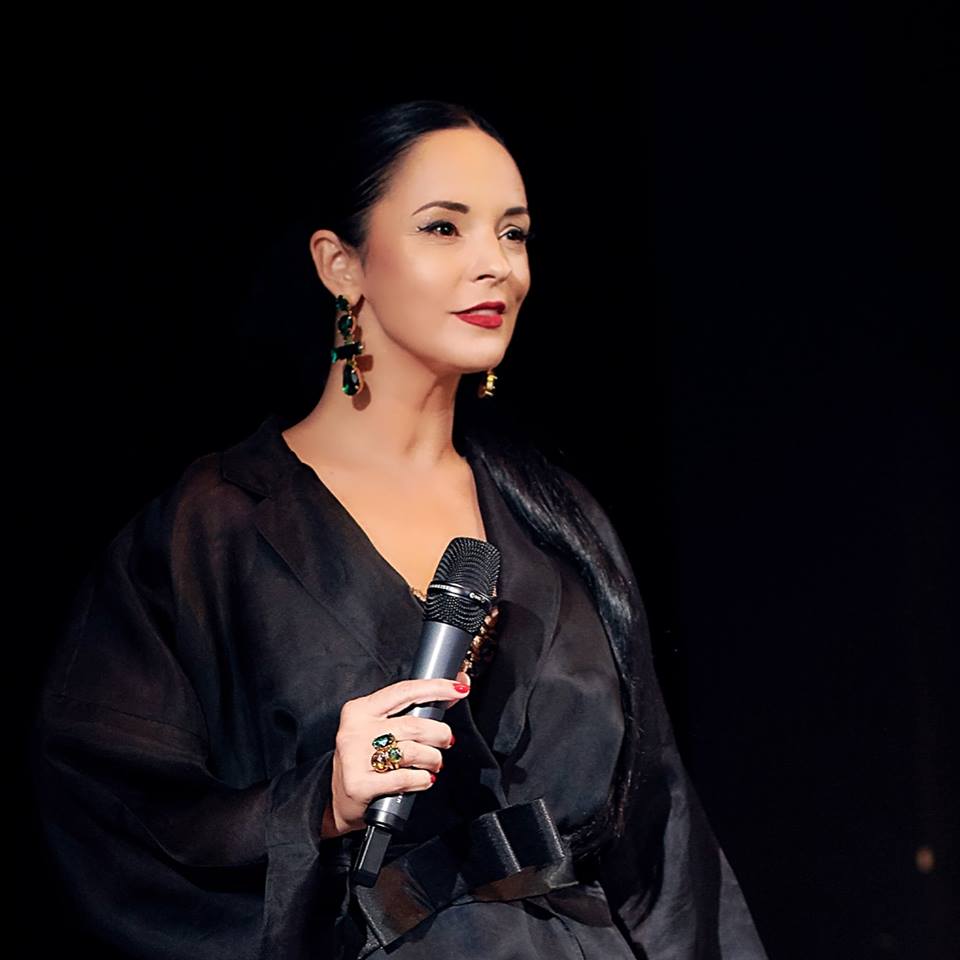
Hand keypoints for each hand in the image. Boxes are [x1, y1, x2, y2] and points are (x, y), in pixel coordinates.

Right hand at [321, 677, 469, 838]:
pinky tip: (424, 780)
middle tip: (446, 741)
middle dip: (440, 733)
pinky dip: (422, 780)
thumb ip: (411, 710)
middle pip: (414, 725)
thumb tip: (455, 688)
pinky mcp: (359, 784)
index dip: (436, 688)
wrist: (335, 800)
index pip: (404, 691)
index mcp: (360, 709)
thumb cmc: (365, 759)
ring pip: (412, 752)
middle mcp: (354, 730)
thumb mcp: (379, 728)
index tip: (459, 689)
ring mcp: (355, 757)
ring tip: (434, 764)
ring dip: (433, 759)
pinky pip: (404, 778)